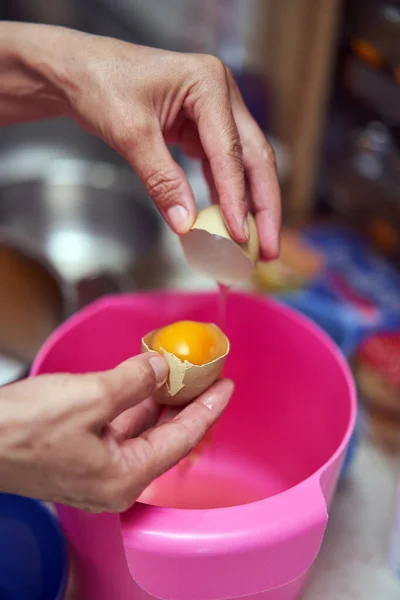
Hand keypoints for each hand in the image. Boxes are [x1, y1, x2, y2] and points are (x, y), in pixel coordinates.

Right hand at [0, 352, 232, 511]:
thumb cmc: (22, 429)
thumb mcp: (89, 397)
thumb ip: (133, 381)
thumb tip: (162, 366)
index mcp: (123, 477)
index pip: (181, 439)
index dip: (207, 409)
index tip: (226, 386)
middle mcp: (114, 481)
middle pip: (165, 438)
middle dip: (186, 403)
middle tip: (208, 376)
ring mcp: (97, 470)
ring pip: (142, 432)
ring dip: (159, 401)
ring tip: (181, 373)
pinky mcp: (81, 456)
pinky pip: (119, 429)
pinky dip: (134, 404)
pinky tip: (143, 382)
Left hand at [2, 23, 279, 257]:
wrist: (80, 72)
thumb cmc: (102, 86)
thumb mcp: (131, 135)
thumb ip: (161, 180)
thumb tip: (185, 225)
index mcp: (208, 84)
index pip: (229, 151)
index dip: (237, 198)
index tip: (240, 235)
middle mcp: (221, 94)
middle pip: (255, 157)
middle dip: (264, 206)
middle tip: (269, 248)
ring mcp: (216, 110)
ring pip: (245, 164)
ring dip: (252, 204)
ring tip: (258, 244)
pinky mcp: (204, 127)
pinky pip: (222, 165)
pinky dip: (227, 194)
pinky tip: (230, 222)